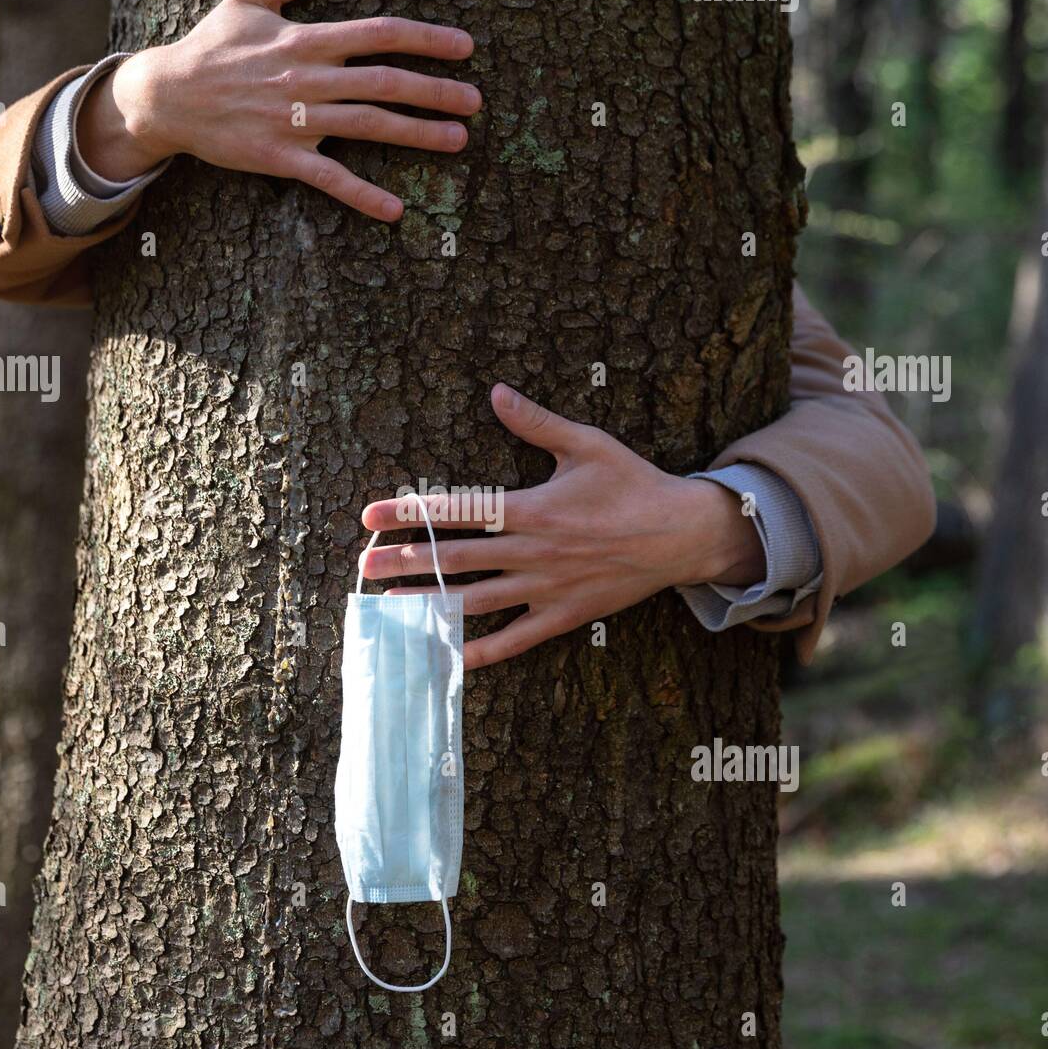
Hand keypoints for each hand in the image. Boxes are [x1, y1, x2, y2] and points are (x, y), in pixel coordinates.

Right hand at [77, 0, 478, 221]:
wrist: (168, 95)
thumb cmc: (212, 45)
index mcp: (306, 38)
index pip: (378, 33)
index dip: (425, 38)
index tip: (464, 47)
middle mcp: (308, 78)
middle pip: (384, 82)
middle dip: (434, 90)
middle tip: (476, 100)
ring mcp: (296, 120)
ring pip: (368, 126)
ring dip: (416, 135)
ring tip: (457, 140)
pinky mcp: (281, 157)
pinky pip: (329, 180)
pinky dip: (363, 196)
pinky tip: (396, 211)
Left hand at [359, 385, 765, 669]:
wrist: (683, 534)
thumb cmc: (634, 484)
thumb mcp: (587, 443)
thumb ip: (536, 422)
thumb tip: (497, 391)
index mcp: (532, 507)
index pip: (457, 510)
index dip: (410, 511)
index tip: (371, 515)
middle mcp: (532, 551)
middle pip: (456, 559)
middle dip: (406, 562)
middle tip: (364, 567)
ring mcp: (546, 588)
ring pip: (475, 601)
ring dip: (430, 605)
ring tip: (389, 609)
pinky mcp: (564, 615)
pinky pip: (516, 639)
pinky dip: (482, 651)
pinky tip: (448, 658)